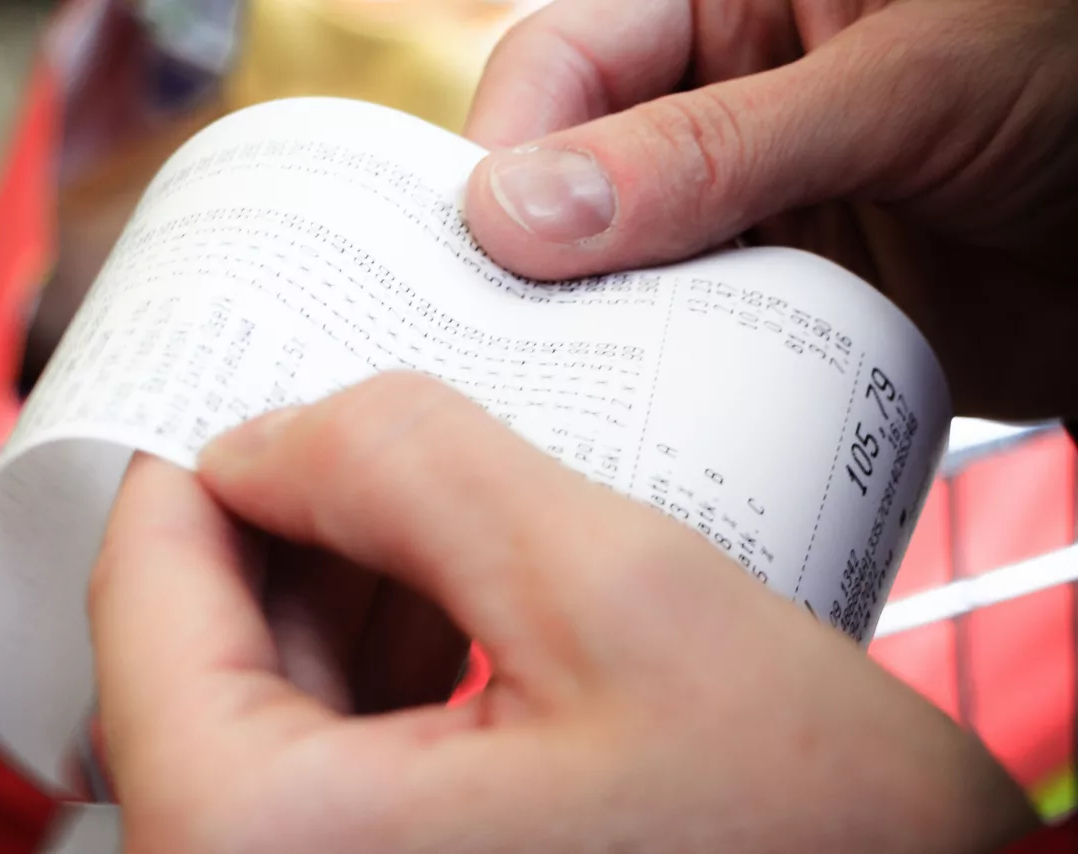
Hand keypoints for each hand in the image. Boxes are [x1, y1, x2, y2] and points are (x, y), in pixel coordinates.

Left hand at [89, 373, 1034, 852]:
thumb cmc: (814, 849)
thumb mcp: (620, 598)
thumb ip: (411, 465)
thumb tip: (274, 431)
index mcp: (265, 844)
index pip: (144, 589)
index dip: (205, 451)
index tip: (267, 378)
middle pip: (200, 646)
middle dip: (290, 512)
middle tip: (369, 418)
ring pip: (269, 697)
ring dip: (344, 577)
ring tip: (431, 489)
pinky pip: (336, 756)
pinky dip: (384, 656)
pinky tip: (457, 588)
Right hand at [462, 0, 1077, 420]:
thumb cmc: (1075, 80)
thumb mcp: (907, 84)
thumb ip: (713, 145)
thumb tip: (523, 214)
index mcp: (725, 5)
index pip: (565, 63)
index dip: (506, 151)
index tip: (481, 251)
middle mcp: (714, 105)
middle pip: (567, 178)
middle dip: (531, 261)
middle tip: (494, 350)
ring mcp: (740, 211)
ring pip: (613, 273)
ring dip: (592, 334)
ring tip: (564, 401)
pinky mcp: (774, 302)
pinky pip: (686, 342)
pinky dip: (663, 381)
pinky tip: (648, 418)